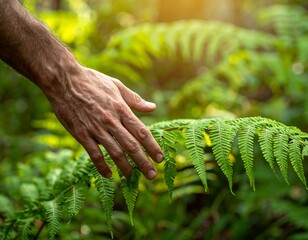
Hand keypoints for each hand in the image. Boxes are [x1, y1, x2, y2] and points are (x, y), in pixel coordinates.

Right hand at [49, 66, 163, 178]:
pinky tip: (108, 175)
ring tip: (133, 178)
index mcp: (121, 109)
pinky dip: (102, 166)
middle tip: (152, 175)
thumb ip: (135, 99)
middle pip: (131, 146)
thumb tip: (153, 107)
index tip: (160, 158)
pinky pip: (94, 154)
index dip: (152, 146)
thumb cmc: (92, 81)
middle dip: (143, 162)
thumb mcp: (116, 85)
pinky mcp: (81, 134)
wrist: (64, 80)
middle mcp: (111, 121)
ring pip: (115, 152)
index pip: (141, 132)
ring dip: (125, 167)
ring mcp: (96, 129)